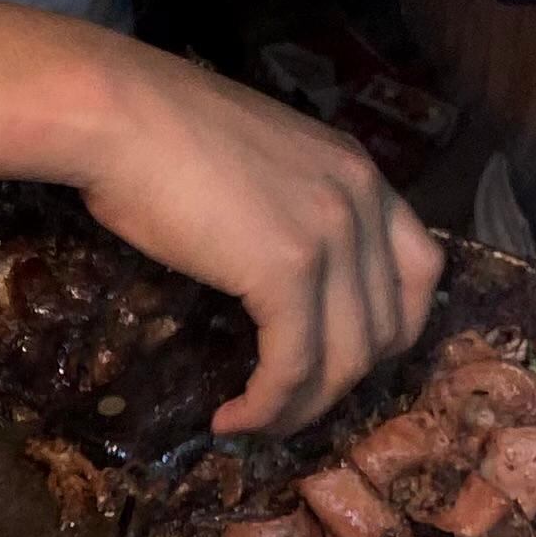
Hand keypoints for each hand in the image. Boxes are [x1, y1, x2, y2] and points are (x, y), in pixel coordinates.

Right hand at [54, 33, 441, 437]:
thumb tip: (269, 270)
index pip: (419, 269)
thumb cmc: (157, 133)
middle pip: (390, 326)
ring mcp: (332, 235)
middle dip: (342, 382)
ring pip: (347, 360)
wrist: (116, 114)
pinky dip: (267, 407)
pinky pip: (294, 367)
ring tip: (255, 422)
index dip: (389, 330)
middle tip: (289, 402)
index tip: (340, 359)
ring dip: (301, 408)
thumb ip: (289, 210)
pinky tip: (231, 419)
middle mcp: (363, 201)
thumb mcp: (256, 165)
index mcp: (359, 173)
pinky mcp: (287, 271)